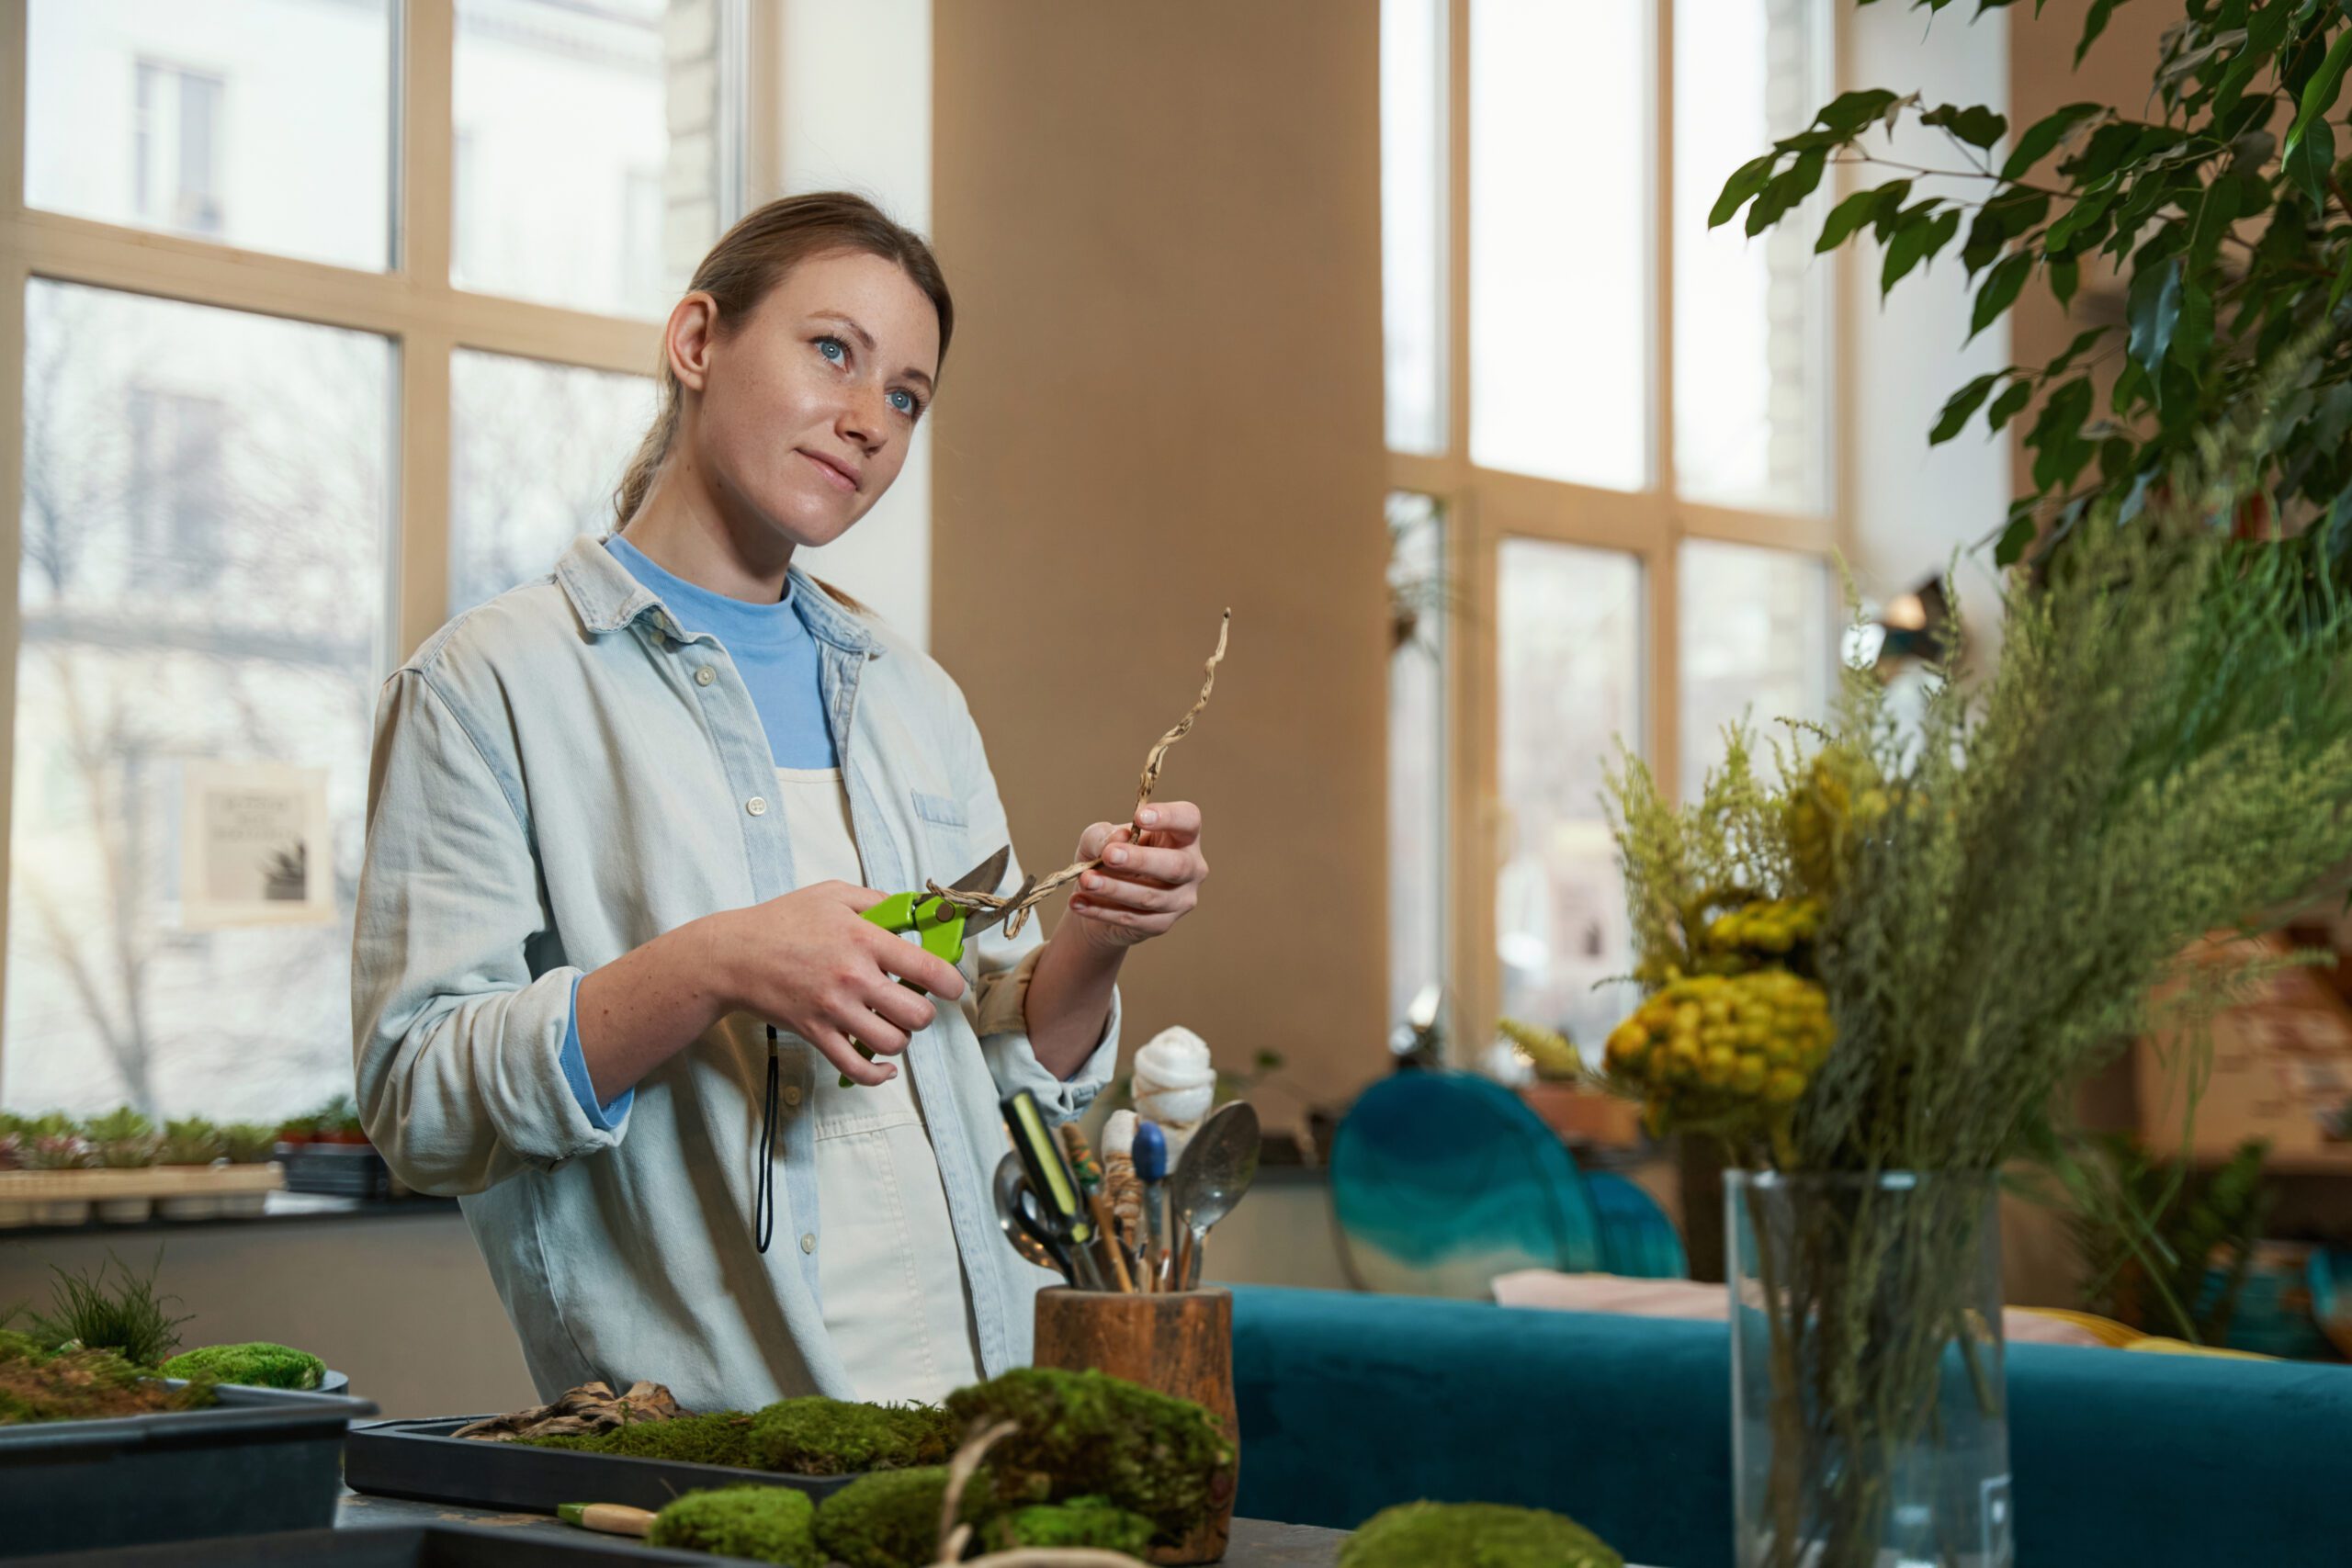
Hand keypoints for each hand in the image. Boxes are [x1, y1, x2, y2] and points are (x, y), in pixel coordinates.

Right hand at [707, 881, 967, 1085]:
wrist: (734, 955)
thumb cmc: (782, 921)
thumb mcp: (833, 895)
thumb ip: (879, 901)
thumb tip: (915, 911)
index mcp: (864, 939)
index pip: (928, 968)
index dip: (952, 982)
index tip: (952, 985)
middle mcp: (853, 978)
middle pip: (917, 1014)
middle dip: (926, 1012)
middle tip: (916, 1003)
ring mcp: (834, 1010)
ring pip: (892, 1043)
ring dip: (902, 1038)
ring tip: (894, 1025)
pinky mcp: (816, 1034)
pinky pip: (856, 1067)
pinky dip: (878, 1074)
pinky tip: (884, 1066)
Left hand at [1065, 801, 1208, 950]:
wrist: (1100, 900)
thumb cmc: (1108, 858)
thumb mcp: (1097, 839)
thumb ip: (1102, 835)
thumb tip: (1117, 839)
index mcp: (1182, 836)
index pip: (1189, 820)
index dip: (1169, 817)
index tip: (1139, 817)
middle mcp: (1191, 867)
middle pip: (1176, 865)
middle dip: (1141, 860)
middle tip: (1109, 855)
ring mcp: (1180, 899)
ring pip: (1150, 896)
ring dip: (1114, 888)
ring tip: (1085, 880)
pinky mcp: (1162, 924)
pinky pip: (1132, 918)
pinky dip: (1102, 910)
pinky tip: (1079, 902)